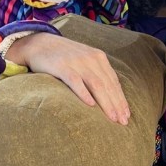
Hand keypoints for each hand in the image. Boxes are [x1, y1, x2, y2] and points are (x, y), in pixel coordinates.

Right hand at [4, 32, 129, 124]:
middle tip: (123, 121)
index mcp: (99, 58)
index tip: (126, 115)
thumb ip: (97, 73)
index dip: (121, 99)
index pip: (113, 82)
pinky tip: (91, 105)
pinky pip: (75, 81)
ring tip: (112, 117)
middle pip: (107, 85)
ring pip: (96, 84)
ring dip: (106, 102)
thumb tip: (111, 95)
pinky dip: (84, 93)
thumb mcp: (84, 61)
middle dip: (117, 104)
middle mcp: (90, 58)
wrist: (39, 44)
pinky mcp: (62, 66)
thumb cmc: (64, 57)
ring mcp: (77, 62)